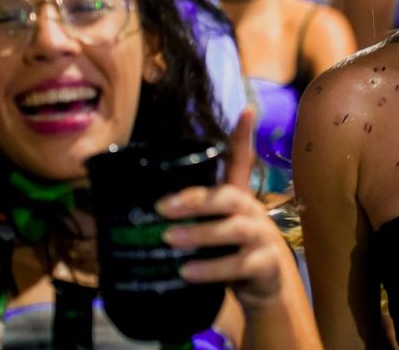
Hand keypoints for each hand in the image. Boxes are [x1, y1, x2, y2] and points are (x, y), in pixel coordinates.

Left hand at [158, 108, 287, 312]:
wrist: (265, 288)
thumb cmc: (230, 251)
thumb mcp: (214, 230)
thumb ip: (188, 219)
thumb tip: (132, 210)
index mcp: (239, 199)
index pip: (243, 162)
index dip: (244, 136)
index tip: (245, 109)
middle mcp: (253, 212)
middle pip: (229, 196)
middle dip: (196, 200)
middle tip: (162, 207)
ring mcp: (262, 237)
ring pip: (234, 229)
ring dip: (199, 233)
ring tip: (168, 239)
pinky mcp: (264, 264)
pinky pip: (238, 264)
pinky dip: (211, 268)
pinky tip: (187, 272)